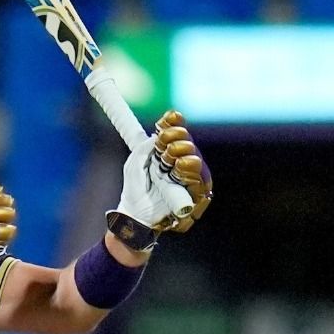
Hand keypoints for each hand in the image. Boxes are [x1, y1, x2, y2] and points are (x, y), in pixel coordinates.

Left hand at [107, 110, 212, 250]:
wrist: (136, 214)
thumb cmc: (134, 190)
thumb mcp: (133, 165)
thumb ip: (143, 150)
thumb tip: (156, 136)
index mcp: (167, 154)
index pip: (176, 134)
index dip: (174, 125)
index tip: (166, 120)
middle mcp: (180, 163)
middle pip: (189, 145)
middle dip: (179, 139)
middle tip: (166, 144)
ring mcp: (188, 178)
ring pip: (196, 161)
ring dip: (186, 154)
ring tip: (173, 156)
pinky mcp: (194, 193)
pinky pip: (201, 181)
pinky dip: (192, 172)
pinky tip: (181, 166)